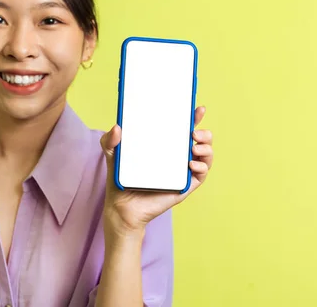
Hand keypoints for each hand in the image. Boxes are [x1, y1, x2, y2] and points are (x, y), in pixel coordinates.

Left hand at [100, 106, 213, 237]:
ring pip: (205, 156)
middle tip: (193, 133)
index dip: (193, 117)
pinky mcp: (184, 186)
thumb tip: (117, 127)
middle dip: (204, 133)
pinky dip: (202, 167)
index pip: (182, 127)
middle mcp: (176, 156)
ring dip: (206, 148)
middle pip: (200, 140)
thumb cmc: (120, 179)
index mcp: (164, 145)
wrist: (122, 207)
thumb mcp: (112, 154)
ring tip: (195, 147)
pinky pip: (201, 175)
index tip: (198, 109)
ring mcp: (182, 171)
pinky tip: (191, 164)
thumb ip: (109, 140)